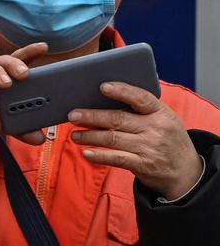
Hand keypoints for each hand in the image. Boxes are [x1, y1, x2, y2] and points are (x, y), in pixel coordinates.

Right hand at [0, 42, 48, 144]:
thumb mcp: (6, 124)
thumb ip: (23, 128)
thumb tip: (39, 138)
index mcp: (8, 78)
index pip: (20, 61)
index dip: (31, 52)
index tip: (43, 47)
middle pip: (5, 60)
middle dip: (16, 64)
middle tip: (25, 74)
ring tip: (6, 83)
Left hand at [69, 81, 201, 199]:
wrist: (186, 172)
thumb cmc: (166, 138)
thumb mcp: (163, 119)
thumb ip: (139, 109)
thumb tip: (101, 100)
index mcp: (160, 112)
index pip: (140, 98)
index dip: (121, 91)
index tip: (103, 86)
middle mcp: (155, 128)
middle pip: (118, 119)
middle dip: (92, 116)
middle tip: (73, 115)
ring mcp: (149, 148)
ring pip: (113, 138)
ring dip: (90, 136)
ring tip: (75, 134)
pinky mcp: (143, 165)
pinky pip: (117, 159)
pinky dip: (99, 155)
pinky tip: (86, 152)